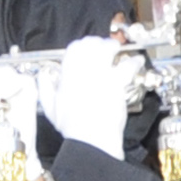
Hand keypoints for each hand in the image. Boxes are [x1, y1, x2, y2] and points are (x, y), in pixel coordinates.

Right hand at [39, 36, 139, 160]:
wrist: (91, 138)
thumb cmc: (72, 126)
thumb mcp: (50, 108)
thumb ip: (45, 88)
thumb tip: (43, 76)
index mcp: (67, 75)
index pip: (73, 49)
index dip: (80, 45)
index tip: (84, 46)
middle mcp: (84, 70)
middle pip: (90, 45)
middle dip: (97, 42)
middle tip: (102, 44)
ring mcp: (101, 75)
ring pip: (107, 50)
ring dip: (113, 46)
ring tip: (117, 47)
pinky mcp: (117, 83)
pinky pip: (127, 66)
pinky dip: (133, 62)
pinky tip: (138, 60)